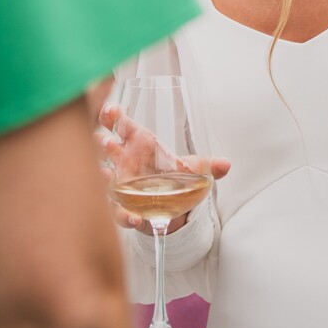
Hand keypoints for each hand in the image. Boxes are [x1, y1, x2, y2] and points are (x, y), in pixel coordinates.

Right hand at [97, 103, 230, 233]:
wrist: (170, 206)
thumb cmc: (172, 177)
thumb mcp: (191, 169)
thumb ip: (207, 166)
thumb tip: (226, 165)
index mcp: (137, 143)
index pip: (120, 124)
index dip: (112, 115)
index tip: (110, 111)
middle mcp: (123, 161)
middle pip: (105, 147)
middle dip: (102, 143)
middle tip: (105, 142)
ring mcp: (119, 184)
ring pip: (103, 177)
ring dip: (102, 176)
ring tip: (105, 176)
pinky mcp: (122, 207)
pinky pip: (119, 211)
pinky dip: (124, 214)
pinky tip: (133, 217)